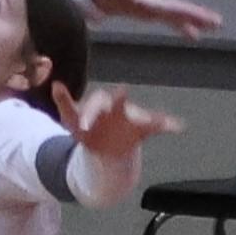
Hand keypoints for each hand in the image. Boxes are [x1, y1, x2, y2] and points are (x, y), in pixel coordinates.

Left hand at [54, 81, 182, 157]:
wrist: (103, 151)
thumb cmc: (88, 132)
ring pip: (141, 115)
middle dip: (119, 98)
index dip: (90, 112)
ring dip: (149, 116)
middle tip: (122, 92)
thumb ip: (65, 102)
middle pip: (118, 102)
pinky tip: (179, 127)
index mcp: (99, 105)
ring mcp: (131, 118)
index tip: (86, 126)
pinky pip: (157, 126)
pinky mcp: (142, 129)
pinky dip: (168, 125)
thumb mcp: (72, 120)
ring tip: (160, 120)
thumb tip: (56, 83)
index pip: (96, 103)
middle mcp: (117, 108)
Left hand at [82, 0, 222, 40]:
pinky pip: (165, 19)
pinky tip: (190, 34)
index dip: (188, 13)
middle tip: (218, 24)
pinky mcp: (141, 12)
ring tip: (211, 30)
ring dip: (192, 22)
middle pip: (175, 9)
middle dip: (196, 16)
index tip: (206, 19)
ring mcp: (145, 6)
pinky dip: (179, 25)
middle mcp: (146, 2)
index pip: (169, 7)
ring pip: (173, 15)